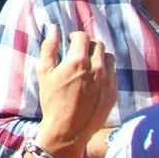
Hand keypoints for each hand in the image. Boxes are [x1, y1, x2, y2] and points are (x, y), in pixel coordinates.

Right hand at [34, 30, 116, 157]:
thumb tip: (53, 28)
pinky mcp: (114, 93)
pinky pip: (114, 74)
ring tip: (89, 64)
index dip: (75, 36)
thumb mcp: (44, 72)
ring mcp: (108, 81)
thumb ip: (49, 47)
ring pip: (109, 58)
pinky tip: (95, 79)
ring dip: (99, 56)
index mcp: (78, 61)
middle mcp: (97, 68)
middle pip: (98, 45)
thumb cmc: (52, 100)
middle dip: (88, 44)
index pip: (82, 37)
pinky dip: (105, 71)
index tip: (70, 40)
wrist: (68, 129)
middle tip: (79, 51)